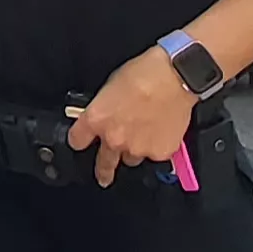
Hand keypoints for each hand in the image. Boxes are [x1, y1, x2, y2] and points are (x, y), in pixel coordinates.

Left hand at [66, 50, 197, 186]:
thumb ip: (105, 107)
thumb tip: (106, 112)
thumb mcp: (111, 85)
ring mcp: (137, 149)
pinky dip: (157, 145)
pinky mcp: (159, 153)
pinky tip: (162, 129)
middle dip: (103, 171)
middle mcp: (114, 139)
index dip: (79, 140)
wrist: (175, 77)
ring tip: (145, 132)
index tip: (82, 142)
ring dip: (135, 150)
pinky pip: (155, 154)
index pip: (77, 140)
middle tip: (104, 177)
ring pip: (132, 158)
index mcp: (96, 119)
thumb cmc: (145, 73)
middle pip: (103, 164)